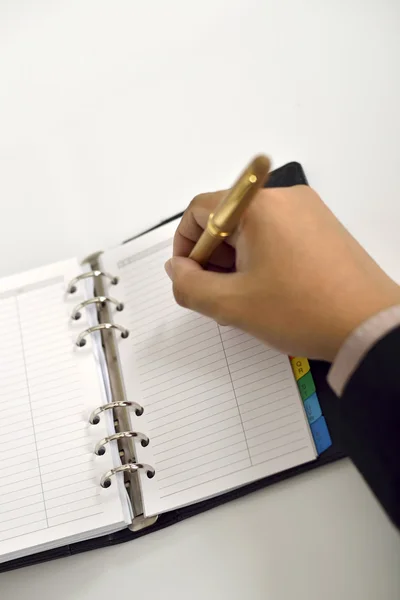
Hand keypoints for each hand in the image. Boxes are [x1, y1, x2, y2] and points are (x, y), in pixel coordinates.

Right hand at [165, 185, 399, 360]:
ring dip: (237, 258)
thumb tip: (178, 269)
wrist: (368, 326)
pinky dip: (263, 256)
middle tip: (218, 292)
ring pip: (253, 228)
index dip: (185, 244)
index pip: (200, 210)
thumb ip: (189, 286)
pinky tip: (270, 289)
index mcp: (258, 206)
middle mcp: (284, 198)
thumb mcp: (232, 305)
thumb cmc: (303, 311)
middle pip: (227, 217)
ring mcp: (308, 211)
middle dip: (213, 255)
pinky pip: (278, 233)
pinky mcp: (323, 227)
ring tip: (246, 296)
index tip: (189, 275)